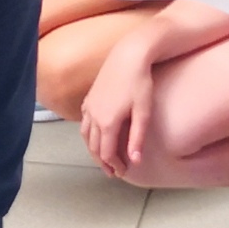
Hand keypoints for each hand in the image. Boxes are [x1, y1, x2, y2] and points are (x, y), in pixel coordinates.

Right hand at [80, 36, 157, 175]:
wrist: (129, 55)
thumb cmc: (139, 82)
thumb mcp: (143, 112)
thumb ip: (137, 138)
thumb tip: (135, 161)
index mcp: (107, 122)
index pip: (106, 153)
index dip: (114, 165)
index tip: (123, 172)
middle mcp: (94, 116)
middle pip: (94, 147)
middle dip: (103, 162)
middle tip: (112, 171)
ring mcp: (89, 106)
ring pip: (86, 136)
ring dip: (93, 149)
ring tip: (103, 157)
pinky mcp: (89, 97)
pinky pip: (84, 121)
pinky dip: (88, 134)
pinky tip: (96, 134)